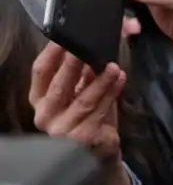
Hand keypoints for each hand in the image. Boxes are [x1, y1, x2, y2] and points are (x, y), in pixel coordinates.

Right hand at [30, 43, 128, 184]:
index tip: (65, 37)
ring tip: (114, 67)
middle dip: (74, 66)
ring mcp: (62, 129)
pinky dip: (111, 94)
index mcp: (40, 98)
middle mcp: (45, 114)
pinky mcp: (82, 138)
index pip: (40, 71)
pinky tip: (120, 80)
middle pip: (59, 85)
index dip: (52, 53)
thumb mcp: (83, 89)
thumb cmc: (89, 113)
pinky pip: (99, 111)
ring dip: (101, 81)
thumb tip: (99, 45)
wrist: (100, 147)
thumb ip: (87, 71)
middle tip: (86, 49)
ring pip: (83, 99)